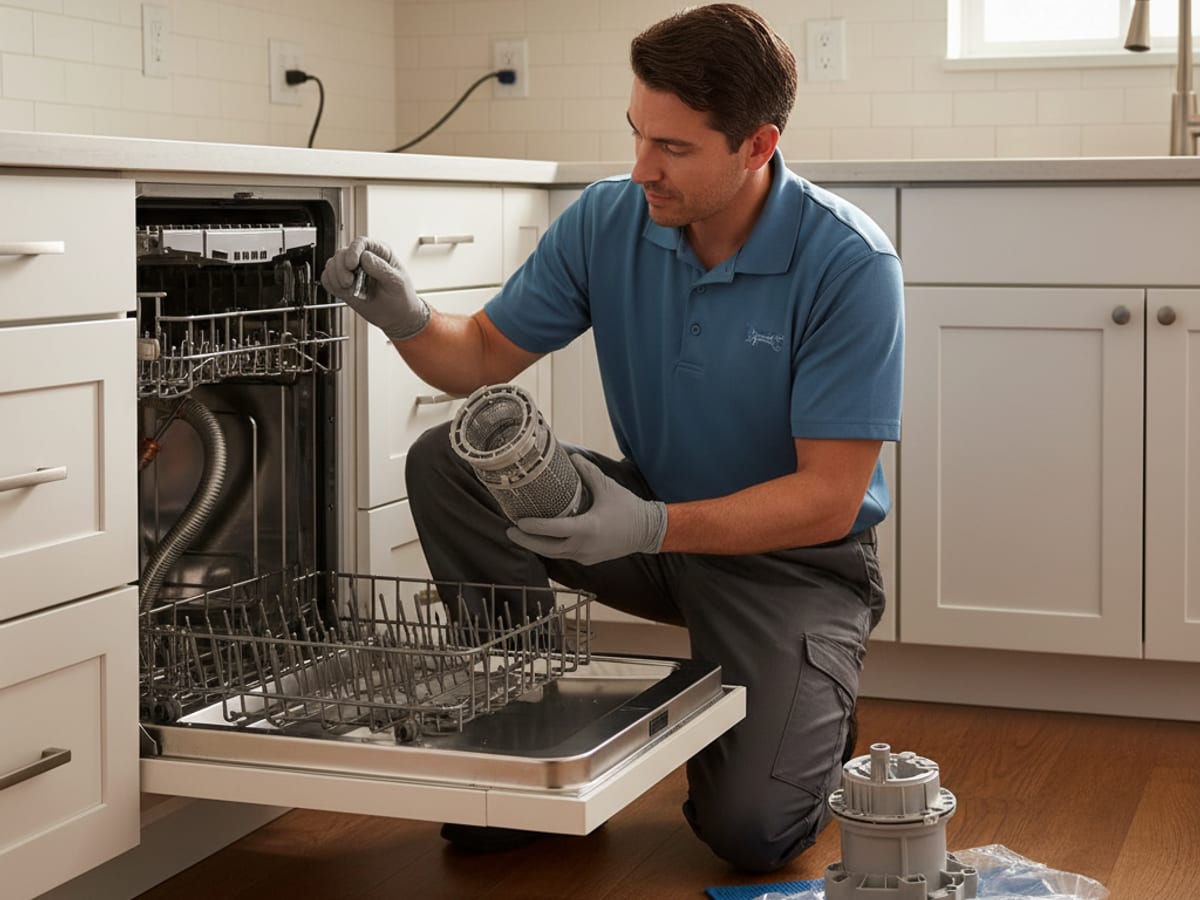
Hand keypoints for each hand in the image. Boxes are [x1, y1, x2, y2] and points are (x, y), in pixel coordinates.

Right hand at [320, 236, 429, 340]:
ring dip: (336, 278)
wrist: (397, 318)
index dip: (353, 252)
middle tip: (349, 282)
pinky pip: (327, 278)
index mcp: (379, 252)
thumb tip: (365, 257)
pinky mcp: (344, 283)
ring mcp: (352, 271)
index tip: (351, 265)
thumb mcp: (396, 282)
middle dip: (341, 268)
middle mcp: (363, 258)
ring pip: (332, 264)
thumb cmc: (401, 297)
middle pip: (342, 253)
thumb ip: (381, 268)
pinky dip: (331, 285)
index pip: (361, 243)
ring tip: (350, 289)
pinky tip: (344, 292)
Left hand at [506, 456, 667, 565]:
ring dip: (537, 546)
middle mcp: (583, 546)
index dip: (533, 527)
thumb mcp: (607, 487)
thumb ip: (587, 472)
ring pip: (555, 554)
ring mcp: (586, 556)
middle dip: (526, 541)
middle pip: (547, 548)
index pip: (553, 530)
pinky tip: (543, 539)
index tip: (517, 522)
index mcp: (587, 528)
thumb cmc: (628, 508)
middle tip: (510, 531)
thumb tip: (570, 456)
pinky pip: (564, 554)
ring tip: (521, 534)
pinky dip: (552, 548)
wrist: (648, 531)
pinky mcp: (588, 559)